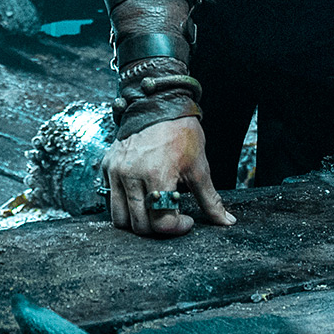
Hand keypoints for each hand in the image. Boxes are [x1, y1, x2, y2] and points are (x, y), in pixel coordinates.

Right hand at [102, 116, 234, 238]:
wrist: (159, 106)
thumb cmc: (181, 134)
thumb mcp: (199, 168)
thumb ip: (210, 200)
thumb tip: (226, 222)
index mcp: (156, 175)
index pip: (161, 222)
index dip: (178, 228)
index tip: (187, 220)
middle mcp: (131, 175)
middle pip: (140, 225)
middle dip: (159, 227)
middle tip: (172, 215)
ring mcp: (116, 171)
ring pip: (120, 218)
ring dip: (138, 221)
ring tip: (154, 210)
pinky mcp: (107, 166)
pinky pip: (111, 199)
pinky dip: (125, 204)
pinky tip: (142, 195)